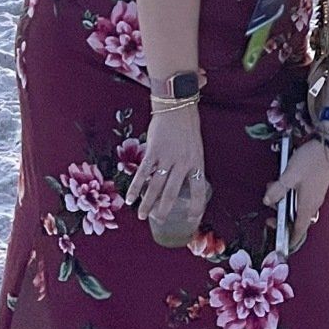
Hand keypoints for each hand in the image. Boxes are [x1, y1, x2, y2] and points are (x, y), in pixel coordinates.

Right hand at [125, 105, 205, 224]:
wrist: (177, 107)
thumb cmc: (187, 129)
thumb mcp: (195, 149)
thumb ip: (188, 166)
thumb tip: (181, 186)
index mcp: (197, 162)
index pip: (199, 190)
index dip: (196, 207)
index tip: (192, 219)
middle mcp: (182, 163)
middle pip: (172, 193)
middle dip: (164, 209)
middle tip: (159, 220)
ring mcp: (167, 157)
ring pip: (155, 186)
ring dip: (148, 203)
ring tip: (142, 216)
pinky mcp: (153, 152)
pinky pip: (143, 173)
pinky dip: (135, 187)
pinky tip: (130, 198)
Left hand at [261, 139, 328, 252]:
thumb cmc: (311, 161)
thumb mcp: (290, 175)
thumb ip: (277, 190)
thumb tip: (267, 202)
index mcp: (307, 207)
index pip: (298, 232)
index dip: (289, 241)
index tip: (279, 246)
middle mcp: (313, 204)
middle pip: (297, 221)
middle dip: (281, 220)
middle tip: (270, 213)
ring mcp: (316, 195)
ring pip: (298, 208)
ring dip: (285, 205)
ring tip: (274, 190)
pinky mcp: (316, 187)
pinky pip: (302, 199)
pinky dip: (291, 197)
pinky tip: (284, 184)